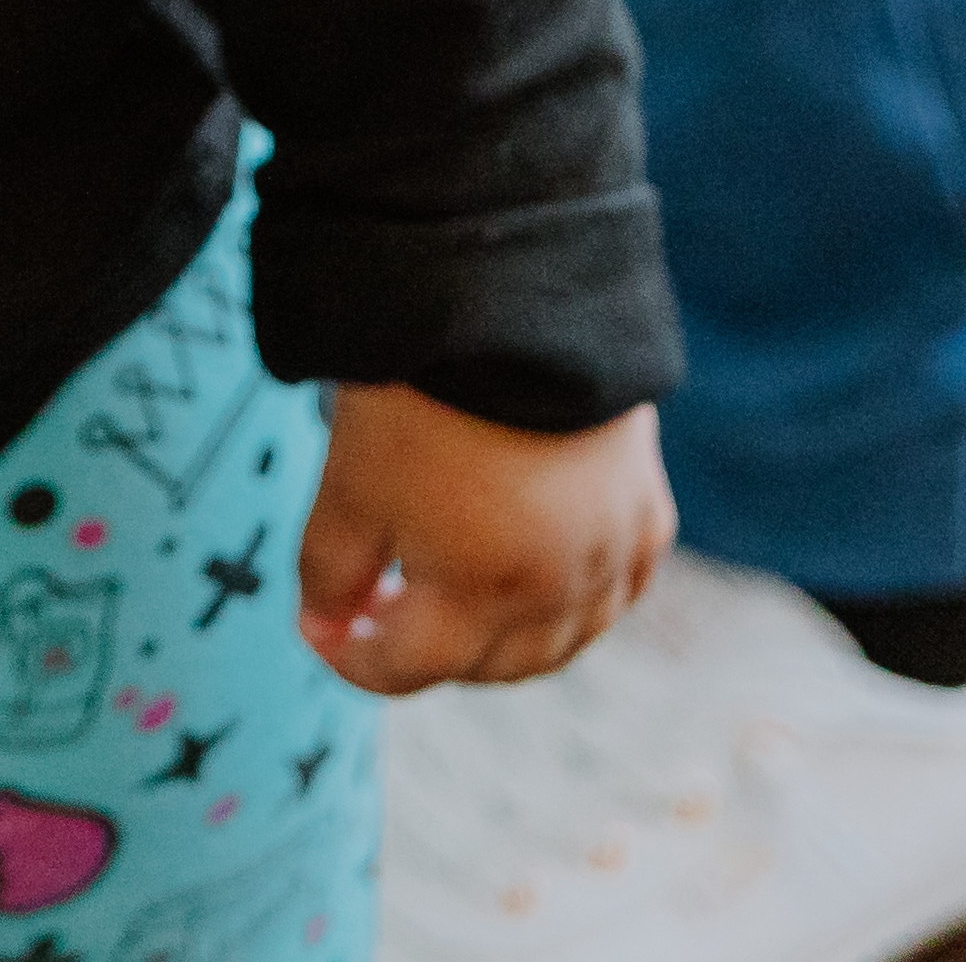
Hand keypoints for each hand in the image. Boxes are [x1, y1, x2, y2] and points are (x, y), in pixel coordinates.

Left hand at [297, 390, 668, 693]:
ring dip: (500, 644)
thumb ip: (330, 573)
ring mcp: (611, 556)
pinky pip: (614, 594)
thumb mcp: (350, 486)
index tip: (317, 630)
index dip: (350, 659)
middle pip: (484, 666)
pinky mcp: (647, 514)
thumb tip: (325, 627)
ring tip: (450, 601)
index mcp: (480, 593)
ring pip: (558, 645)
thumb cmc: (421, 393)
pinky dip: (575, 607)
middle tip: (377, 610)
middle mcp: (558, 592)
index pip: (406, 669)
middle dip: (424, 653)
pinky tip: (539, 582)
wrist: (516, 296)